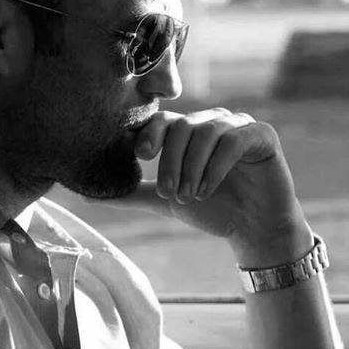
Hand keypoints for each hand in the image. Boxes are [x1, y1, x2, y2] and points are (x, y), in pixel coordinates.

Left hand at [105, 108, 311, 265]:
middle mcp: (211, 123)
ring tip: (190, 196)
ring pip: (205, 132)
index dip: (149, 134)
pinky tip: (207, 189)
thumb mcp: (165, 201)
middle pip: (181, 126)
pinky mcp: (261, 135)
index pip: (162, 120)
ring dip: (192, 168)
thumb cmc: (209, 209)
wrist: (251, 228)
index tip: (141, 157)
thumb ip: (132, 194)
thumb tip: (87, 197)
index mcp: (188, 133)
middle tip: (171, 193)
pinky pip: (232, 140)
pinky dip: (215, 166)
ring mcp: (237, 126)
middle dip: (171, 161)